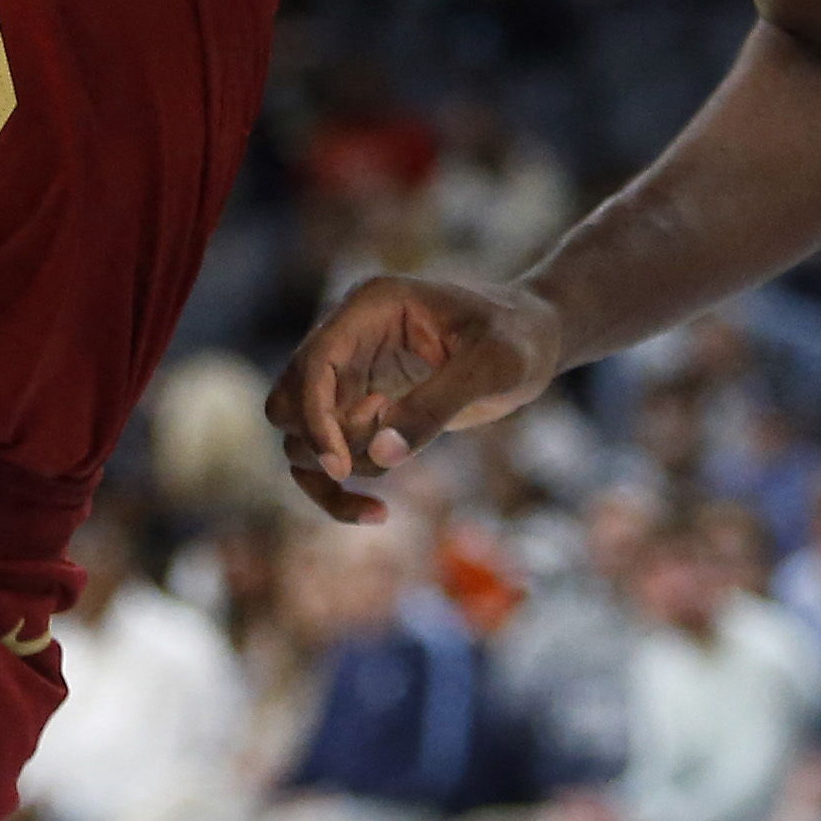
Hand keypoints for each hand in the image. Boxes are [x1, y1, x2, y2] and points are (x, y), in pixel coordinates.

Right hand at [266, 272, 563, 525]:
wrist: (533, 339)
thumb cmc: (518, 339)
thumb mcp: (492, 366)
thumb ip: (435, 406)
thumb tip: (381, 455)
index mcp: (369, 307)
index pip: (314, 363)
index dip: (316, 417)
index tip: (342, 468)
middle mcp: (347, 338)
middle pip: (287, 400)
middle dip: (320, 443)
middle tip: (373, 461)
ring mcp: (348, 374)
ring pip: (298, 436)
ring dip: (334, 471)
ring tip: (396, 470)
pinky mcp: (358, 408)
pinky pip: (324, 457)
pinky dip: (339, 490)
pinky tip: (379, 513)